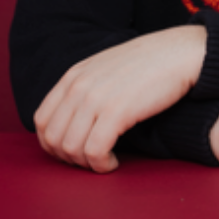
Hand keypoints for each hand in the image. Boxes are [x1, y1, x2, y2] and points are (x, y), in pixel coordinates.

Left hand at [34, 25, 206, 172]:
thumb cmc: (147, 65)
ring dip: (86, 164)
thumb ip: (84, 88)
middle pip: (52, 138)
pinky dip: (101, 164)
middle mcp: (78, 86)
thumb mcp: (104, 70)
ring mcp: (95, 98)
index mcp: (72, 76)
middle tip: (90, 161)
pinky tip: (114, 162)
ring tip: (105, 161)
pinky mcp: (116, 112)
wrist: (178, 53)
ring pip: (71, 148)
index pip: (41, 120)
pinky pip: (94, 151)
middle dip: (68, 158)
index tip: (73, 152)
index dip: (52, 144)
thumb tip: (73, 119)